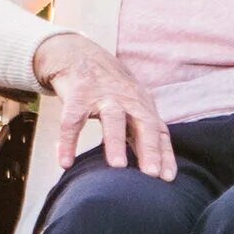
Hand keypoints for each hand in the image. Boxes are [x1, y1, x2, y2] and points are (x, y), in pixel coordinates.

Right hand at [31, 33, 175, 178]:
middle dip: (149, 148)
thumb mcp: (132, 105)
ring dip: (115, 143)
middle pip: (143, 123)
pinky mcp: (77, 96)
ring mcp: (102, 97)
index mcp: (142, 105)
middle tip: (150, 174)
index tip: (167, 178)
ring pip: (112, 120)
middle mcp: (127, 100)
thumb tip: (158, 169)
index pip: (159, 131)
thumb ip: (143, 132)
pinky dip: (68, 143)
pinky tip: (65, 163)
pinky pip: (72, 122)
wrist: (80, 55)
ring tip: (118, 167)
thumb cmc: (111, 90)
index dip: (164, 154)